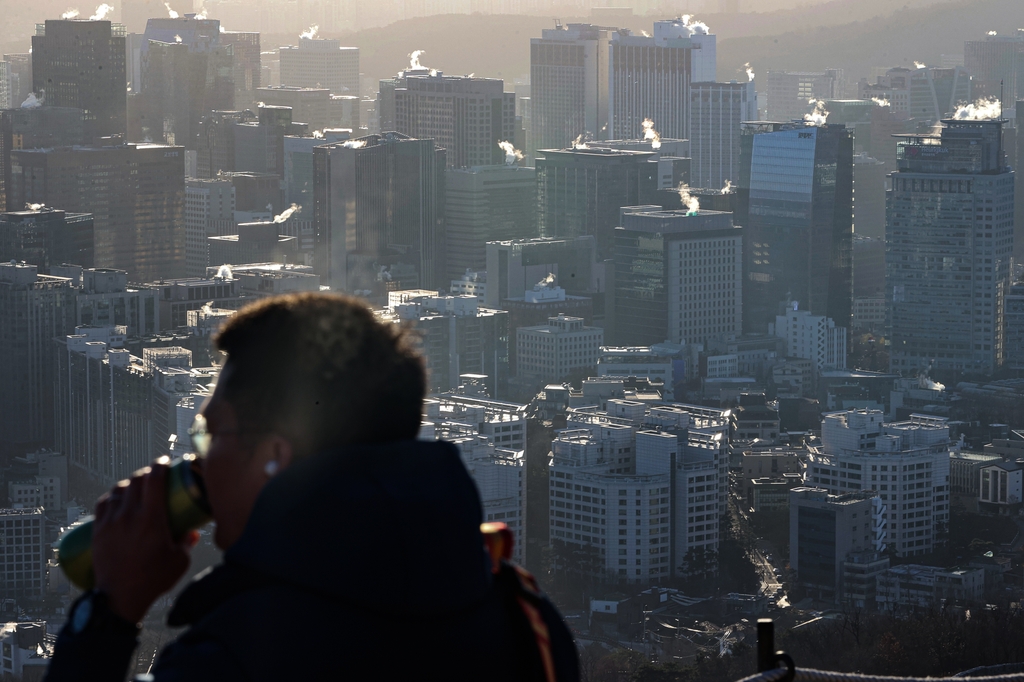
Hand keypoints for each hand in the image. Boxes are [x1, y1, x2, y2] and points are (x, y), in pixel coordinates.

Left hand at [93, 457, 198, 623]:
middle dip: (146, 473)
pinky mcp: (98, 531)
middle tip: (153, 475)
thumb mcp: (179, 561)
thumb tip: (192, 532)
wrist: (120, 598)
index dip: (160, 466)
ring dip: (129, 483)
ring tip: (136, 487)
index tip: (165, 462)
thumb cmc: (151, 580)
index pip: (154, 480)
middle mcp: (129, 516)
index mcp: (152, 519)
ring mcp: (111, 522)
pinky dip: (112, 496)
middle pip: (136, 480)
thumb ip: (187, 543)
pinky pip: (103, 503)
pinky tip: (117, 499)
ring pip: (118, 490)